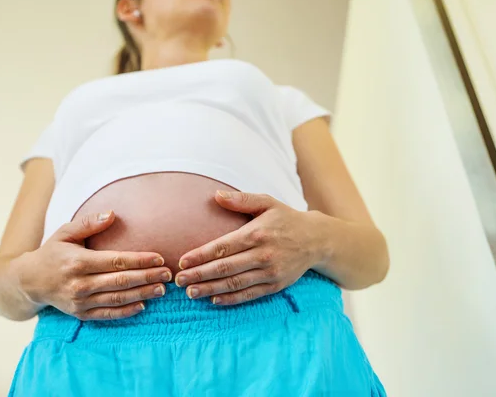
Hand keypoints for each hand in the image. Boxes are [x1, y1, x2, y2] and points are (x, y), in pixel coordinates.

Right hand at [14, 211, 172, 320]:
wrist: (29, 281)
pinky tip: (143, 304)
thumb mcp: (64, 233)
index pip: (115, 261)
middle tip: (168, 274)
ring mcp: (79, 301)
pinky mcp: (80, 314)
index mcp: (77, 262)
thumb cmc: (52, 253)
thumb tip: (112, 214)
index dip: (139, 260)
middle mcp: (79, 283)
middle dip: (147, 277)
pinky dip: (126, 311)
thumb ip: (88, 224)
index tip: (159, 258)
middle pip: (120, 281)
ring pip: (117, 298)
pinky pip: (107, 314)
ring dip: (142, 294)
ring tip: (161, 289)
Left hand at [174, 191, 326, 305]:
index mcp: (257, 233)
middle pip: (225, 268)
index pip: (223, 247)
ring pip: (235, 284)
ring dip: (210, 289)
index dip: (200, 255)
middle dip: (199, 275)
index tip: (182, 261)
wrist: (317, 240)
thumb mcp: (267, 202)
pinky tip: (214, 300)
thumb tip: (215, 196)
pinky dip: (231, 299)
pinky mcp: (276, 285)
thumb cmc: (286, 219)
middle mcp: (263, 254)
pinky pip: (250, 294)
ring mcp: (270, 272)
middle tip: (179, 280)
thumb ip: (241, 200)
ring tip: (190, 293)